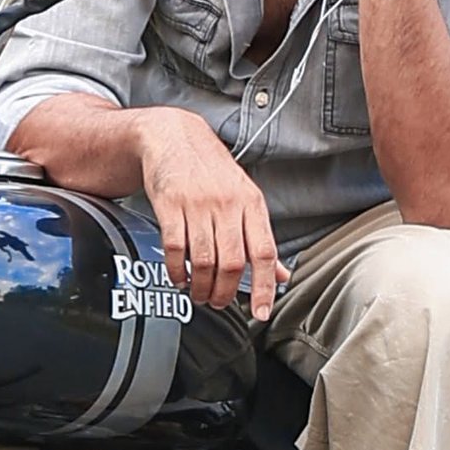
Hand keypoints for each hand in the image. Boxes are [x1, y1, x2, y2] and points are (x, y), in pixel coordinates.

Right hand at [134, 107, 289, 319]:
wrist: (173, 136)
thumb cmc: (211, 170)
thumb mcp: (244, 197)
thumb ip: (260, 237)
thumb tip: (280, 275)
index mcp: (251, 203)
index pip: (263, 252)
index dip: (264, 287)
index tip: (261, 312)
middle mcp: (226, 203)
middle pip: (232, 262)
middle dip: (225, 292)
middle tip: (218, 302)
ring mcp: (197, 203)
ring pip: (203, 260)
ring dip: (200, 286)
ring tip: (199, 293)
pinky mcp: (169, 204)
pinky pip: (174, 248)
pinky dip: (176, 270)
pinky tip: (178, 276)